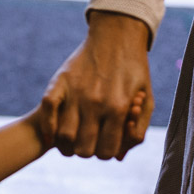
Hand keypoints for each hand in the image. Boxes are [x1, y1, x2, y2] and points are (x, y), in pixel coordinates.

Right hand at [39, 11, 153, 159]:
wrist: (117, 36)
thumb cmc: (134, 70)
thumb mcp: (146, 100)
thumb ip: (137, 130)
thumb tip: (118, 157)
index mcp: (119, 108)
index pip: (107, 152)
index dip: (105, 153)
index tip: (105, 145)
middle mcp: (96, 103)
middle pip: (84, 149)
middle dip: (86, 150)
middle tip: (88, 141)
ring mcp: (76, 93)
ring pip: (64, 136)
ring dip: (66, 143)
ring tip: (72, 138)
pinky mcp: (59, 83)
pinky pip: (47, 112)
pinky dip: (47, 127)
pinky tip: (51, 132)